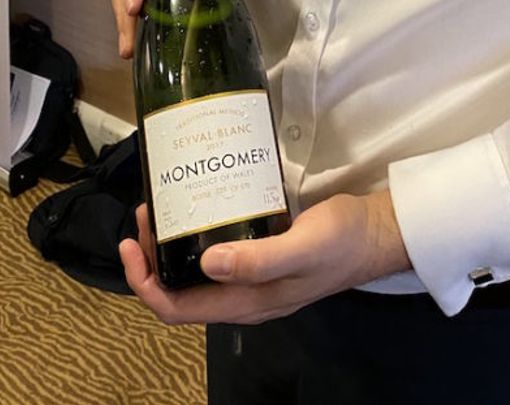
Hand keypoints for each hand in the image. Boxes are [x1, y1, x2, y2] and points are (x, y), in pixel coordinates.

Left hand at [120, 191, 410, 324]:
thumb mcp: (302, 246)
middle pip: (179, 287)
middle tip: (150, 209)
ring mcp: (252, 276)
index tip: (132, 243)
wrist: (376, 234)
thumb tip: (206, 263)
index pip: (175, 308)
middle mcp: (242, 295)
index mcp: (245, 302)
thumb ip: (258, 258)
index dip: (144, 282)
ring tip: (165, 202)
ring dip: (172, 242)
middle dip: (153, 254)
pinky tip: (200, 201)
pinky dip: (197, 231)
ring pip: (195, 269)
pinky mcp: (261, 254)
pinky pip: (216, 251)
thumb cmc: (340, 241)